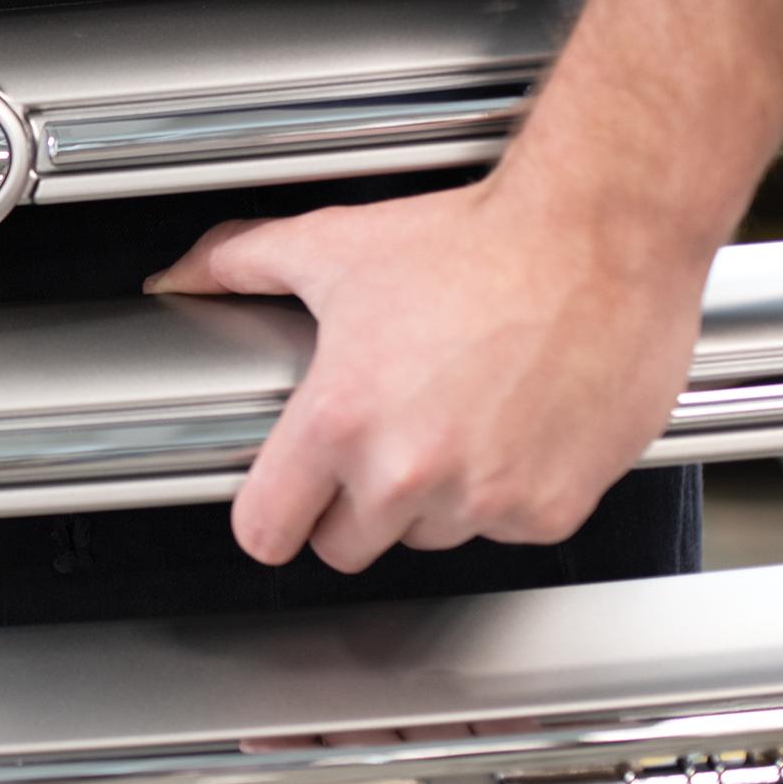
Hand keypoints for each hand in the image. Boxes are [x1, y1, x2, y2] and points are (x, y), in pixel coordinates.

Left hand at [145, 178, 706, 571]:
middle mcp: (408, 473)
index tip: (281, 504)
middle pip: (345, 546)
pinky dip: (505, 493)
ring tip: (452, 418)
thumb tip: (184, 274)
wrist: (598, 238)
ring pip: (428, 538)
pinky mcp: (550, 509)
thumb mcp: (337, 245)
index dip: (269, 515)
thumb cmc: (478, 242)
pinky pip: (505, 528)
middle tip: (380, 438)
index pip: (266, 532)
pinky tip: (509, 425)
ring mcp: (483, 499)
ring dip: (433, 499)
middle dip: (353, 503)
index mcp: (340, 422)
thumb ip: (242, 262)